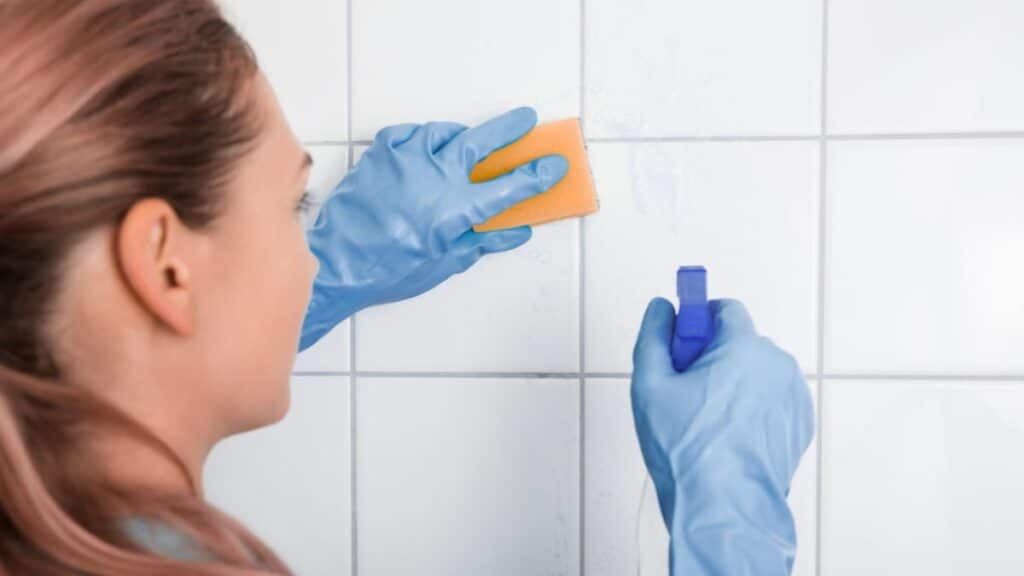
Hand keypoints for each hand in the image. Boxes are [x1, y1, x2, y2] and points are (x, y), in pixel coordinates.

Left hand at [299, 107, 568, 350]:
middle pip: (482, 142)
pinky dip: (422, 137)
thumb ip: (483, 242)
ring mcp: (406, 159)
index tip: (554, 165)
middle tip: (525, 120)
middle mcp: (434, 176)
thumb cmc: (388, 270)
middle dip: (509, 129)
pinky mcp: (382, 153)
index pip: (509, 187)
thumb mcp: (444, 264)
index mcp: (455, 208)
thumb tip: (515, 232)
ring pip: (444, 133)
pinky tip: (426, 147)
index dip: (537, 175)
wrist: (337, 262)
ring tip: (468, 140)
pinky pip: (409, 134)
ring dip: (461, 134)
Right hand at [631, 298, 814, 574]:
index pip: (723, 309)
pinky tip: (729, 439)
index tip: (680, 347)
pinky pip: (770, 401)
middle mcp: (776, 364)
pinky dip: (752, 411)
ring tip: (706, 425)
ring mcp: (793, 396)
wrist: (723, 510)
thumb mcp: (650, 386)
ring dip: (733, 386)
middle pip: (739, 343)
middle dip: (712, 358)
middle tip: (685, 394)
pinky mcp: (799, 424)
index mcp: (743, 347)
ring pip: (755, 374)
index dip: (696, 324)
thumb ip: (652, 337)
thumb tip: (661, 308)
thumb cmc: (687, 451)